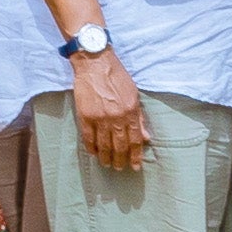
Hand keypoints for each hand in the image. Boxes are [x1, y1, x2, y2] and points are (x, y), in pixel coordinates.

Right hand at [72, 44, 147, 173]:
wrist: (95, 63)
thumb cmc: (116, 76)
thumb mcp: (134, 94)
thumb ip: (139, 117)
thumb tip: (146, 137)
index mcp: (131, 111)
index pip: (135, 140)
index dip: (135, 155)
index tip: (135, 166)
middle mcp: (116, 117)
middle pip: (120, 145)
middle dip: (121, 160)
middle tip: (120, 168)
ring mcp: (100, 117)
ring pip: (104, 144)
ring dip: (106, 157)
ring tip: (107, 164)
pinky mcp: (85, 115)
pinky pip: (88, 137)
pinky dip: (91, 147)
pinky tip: (93, 154)